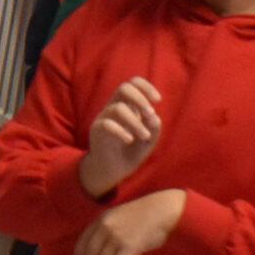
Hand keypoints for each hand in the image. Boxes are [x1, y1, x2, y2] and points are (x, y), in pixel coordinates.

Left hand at [73, 188, 185, 254]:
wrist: (164, 210)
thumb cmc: (147, 215)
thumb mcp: (122, 218)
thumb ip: (111, 232)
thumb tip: (107, 254)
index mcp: (101, 219)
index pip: (84, 239)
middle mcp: (105, 227)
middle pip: (92, 254)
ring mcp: (116, 236)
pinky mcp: (128, 246)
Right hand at [80, 78, 161, 195]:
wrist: (114, 171)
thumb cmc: (131, 152)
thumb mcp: (149, 141)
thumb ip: (154, 128)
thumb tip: (153, 117)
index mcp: (128, 105)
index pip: (133, 83)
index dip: (146, 87)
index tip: (158, 100)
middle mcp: (115, 107)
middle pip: (123, 87)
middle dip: (140, 98)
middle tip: (150, 114)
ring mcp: (104, 118)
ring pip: (118, 108)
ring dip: (136, 122)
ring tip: (144, 136)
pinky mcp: (97, 130)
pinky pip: (107, 124)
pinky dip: (122, 131)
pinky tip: (130, 140)